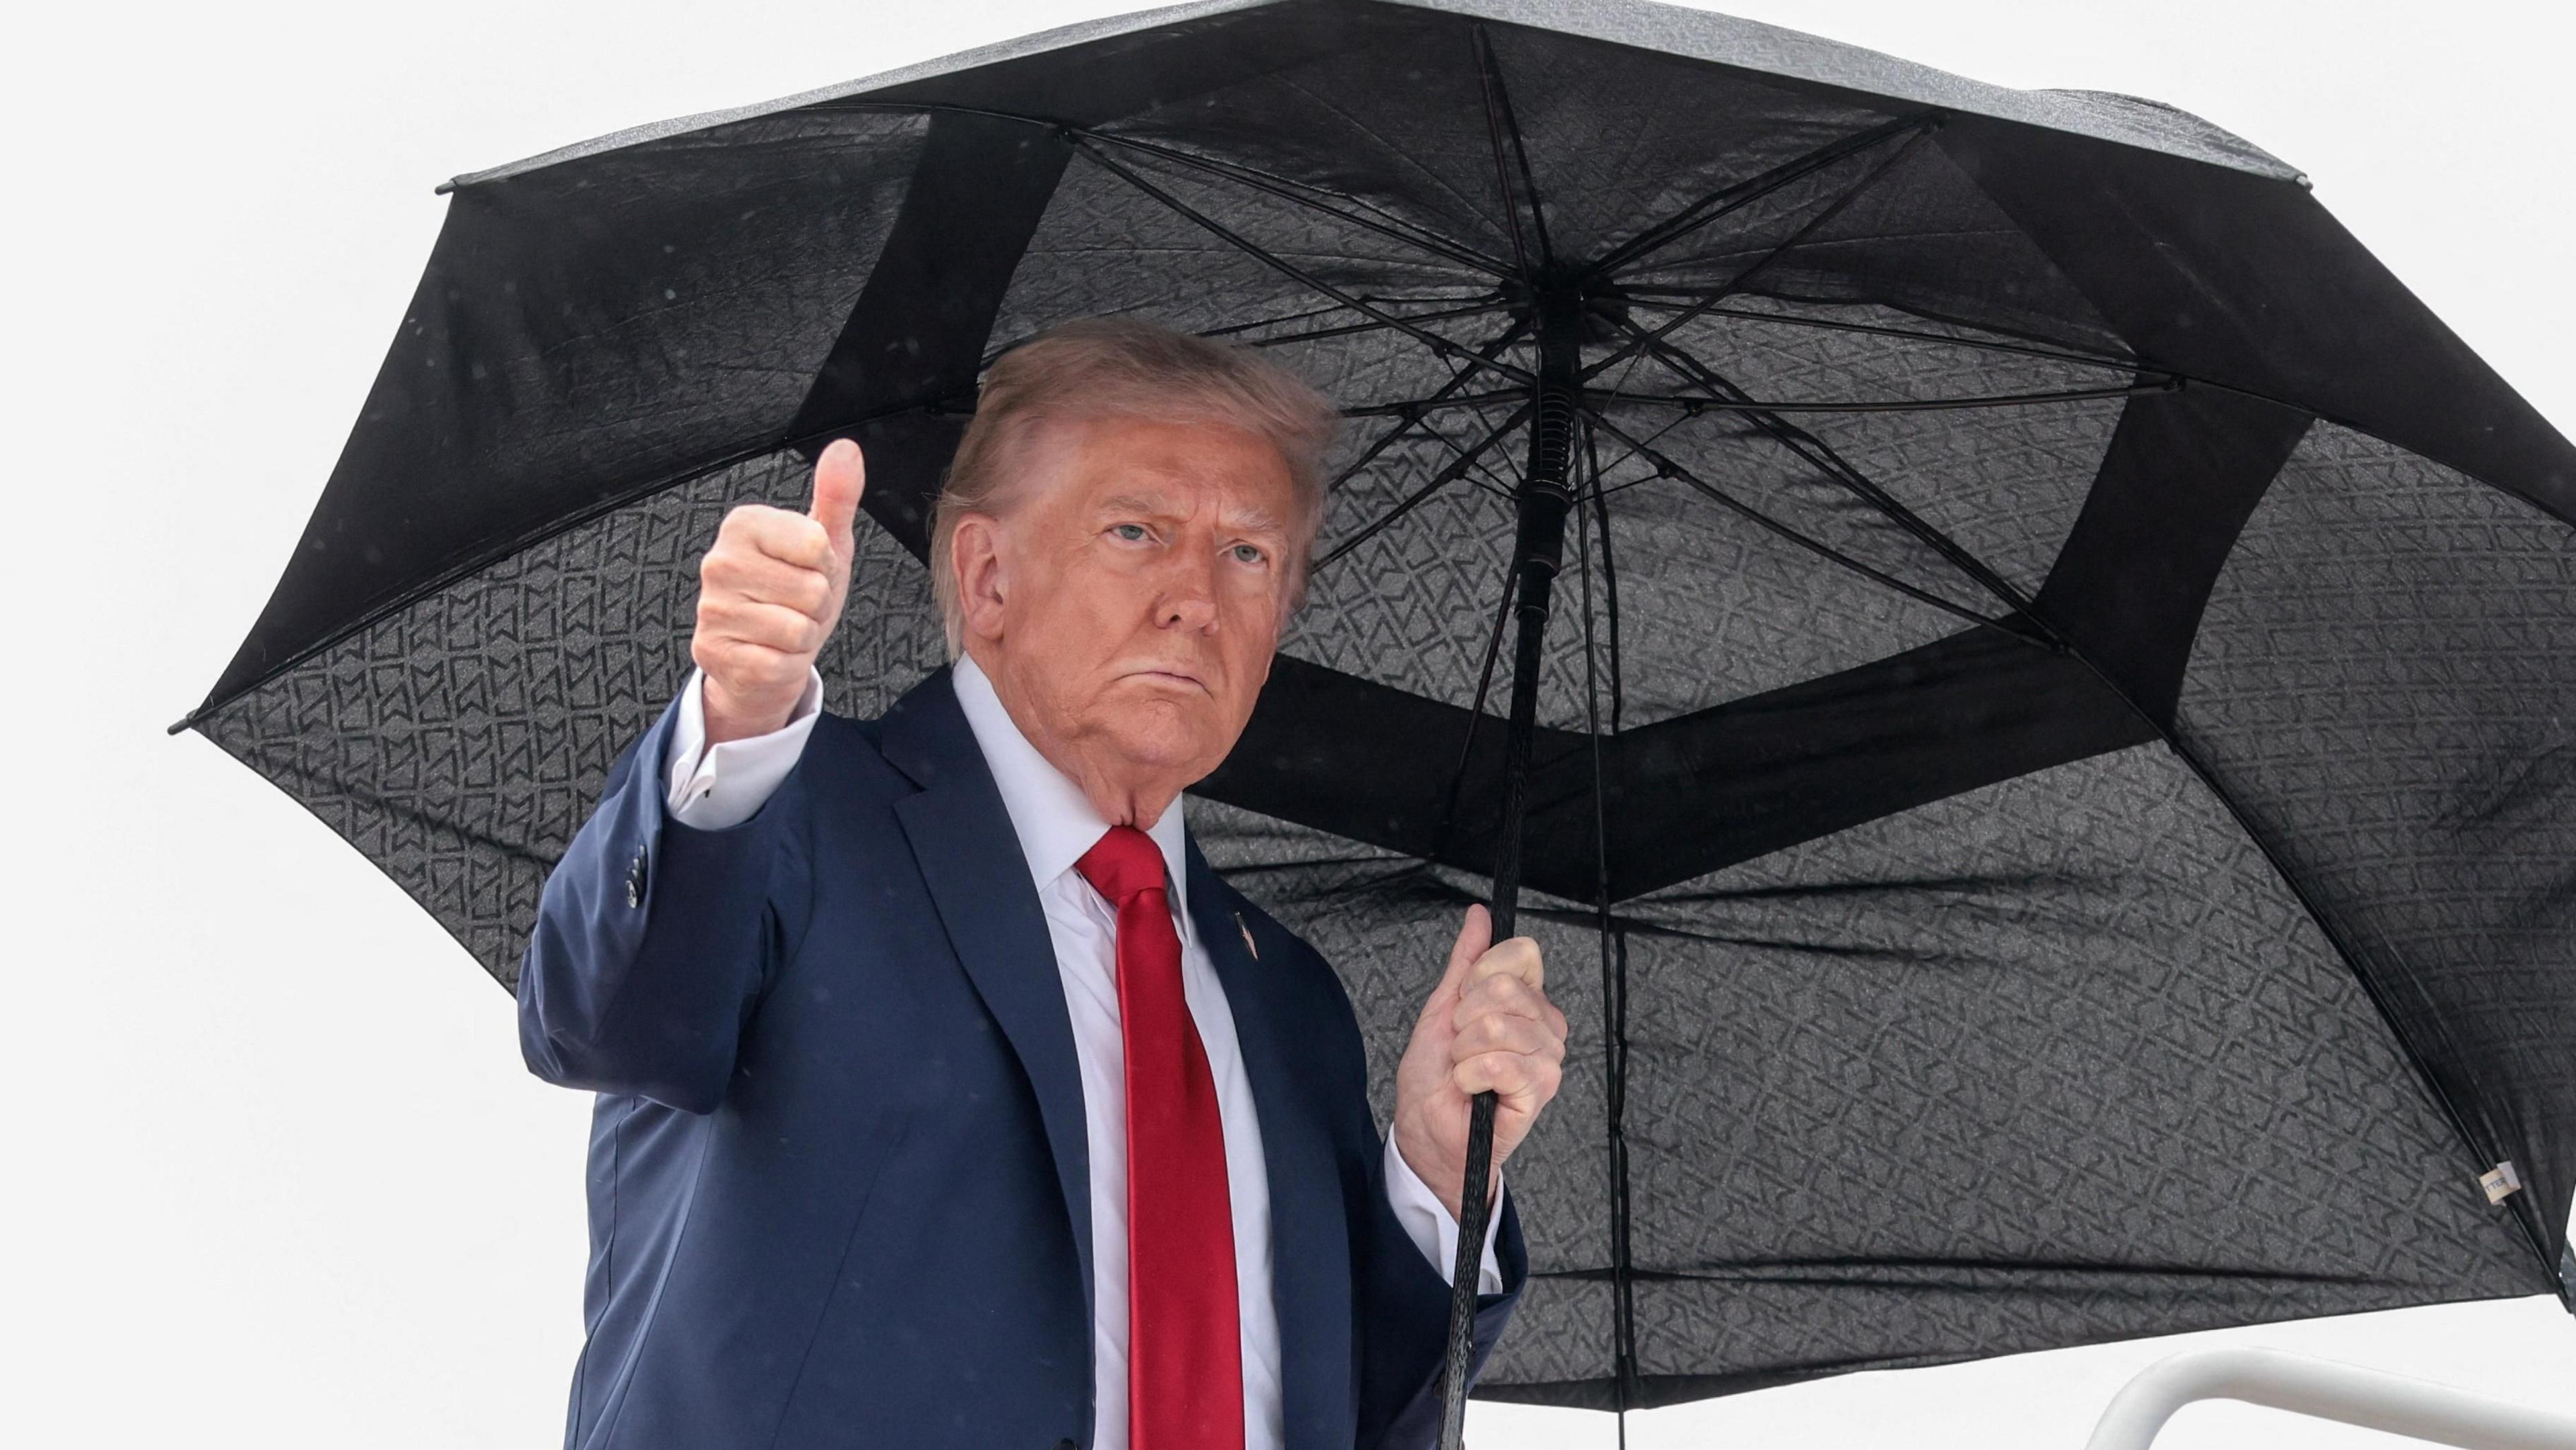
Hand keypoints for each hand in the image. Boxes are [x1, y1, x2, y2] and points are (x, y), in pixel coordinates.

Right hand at [691, 439, 864, 742]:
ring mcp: (712, 610)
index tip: (808, 571)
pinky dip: (788, 665)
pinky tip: (770, 654)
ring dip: (804, 637)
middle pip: (812, 590)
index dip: (826, 566)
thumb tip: (846, 448)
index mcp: (743, 524)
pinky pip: (781, 663)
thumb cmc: (795, 592)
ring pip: (799, 628)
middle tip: (796, 606)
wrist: (762, 656)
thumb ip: (836, 496)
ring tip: (783, 630)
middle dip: (817, 605)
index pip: (818, 545)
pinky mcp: (713, 654)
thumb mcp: (824, 543)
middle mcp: (718, 562)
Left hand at [1390, 904, 1567, 1220]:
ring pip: (1497, 1025)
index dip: (1479, 976)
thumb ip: (1465, 961)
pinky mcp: (1541, 1088)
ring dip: (1464, 1052)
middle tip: (1460, 1047)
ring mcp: (1548, 1056)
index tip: (1463, 1006)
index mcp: (1527, 999)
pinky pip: (1499, 1061)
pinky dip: (1470, 1075)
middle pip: (1504, 987)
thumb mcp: (1442, 1008)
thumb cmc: (1436, 1077)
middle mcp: (1546, 1024)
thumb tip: (1479, 915)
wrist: (1428, 1130)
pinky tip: (1473, 1088)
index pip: (1521, 953)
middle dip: (1463, 1019)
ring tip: (1466, 1070)